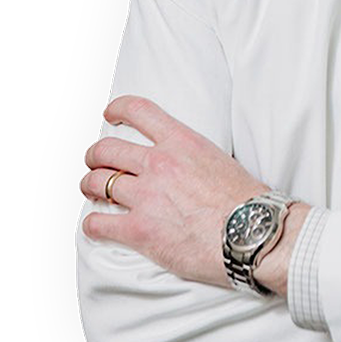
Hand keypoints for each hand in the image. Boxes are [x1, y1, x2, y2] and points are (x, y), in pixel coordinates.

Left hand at [80, 96, 270, 289]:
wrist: (250, 232)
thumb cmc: (244, 199)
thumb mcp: (218, 158)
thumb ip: (191, 155)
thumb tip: (182, 163)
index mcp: (182, 141)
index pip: (139, 111)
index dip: (117, 109)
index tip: (110, 114)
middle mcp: (159, 163)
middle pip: (107, 149)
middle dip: (95, 156)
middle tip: (95, 163)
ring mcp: (147, 196)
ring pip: (96, 183)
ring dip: (90, 187)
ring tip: (92, 191)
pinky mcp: (139, 230)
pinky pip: (98, 223)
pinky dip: (92, 223)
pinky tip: (97, 223)